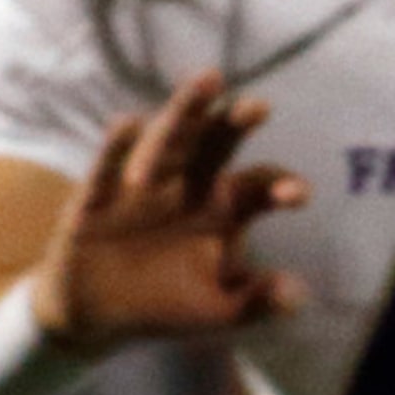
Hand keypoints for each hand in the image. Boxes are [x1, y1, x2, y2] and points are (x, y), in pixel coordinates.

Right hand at [29, 70, 308, 355]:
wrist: (94, 316)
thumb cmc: (166, 302)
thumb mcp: (215, 308)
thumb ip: (256, 301)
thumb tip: (299, 298)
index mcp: (226, 205)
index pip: (260, 185)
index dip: (280, 186)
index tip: (298, 196)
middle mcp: (190, 181)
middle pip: (218, 142)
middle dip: (236, 122)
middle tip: (258, 108)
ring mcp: (145, 183)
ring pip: (170, 138)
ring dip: (187, 109)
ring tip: (208, 78)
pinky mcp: (99, 196)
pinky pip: (108, 167)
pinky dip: (116, 147)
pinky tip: (127, 123)